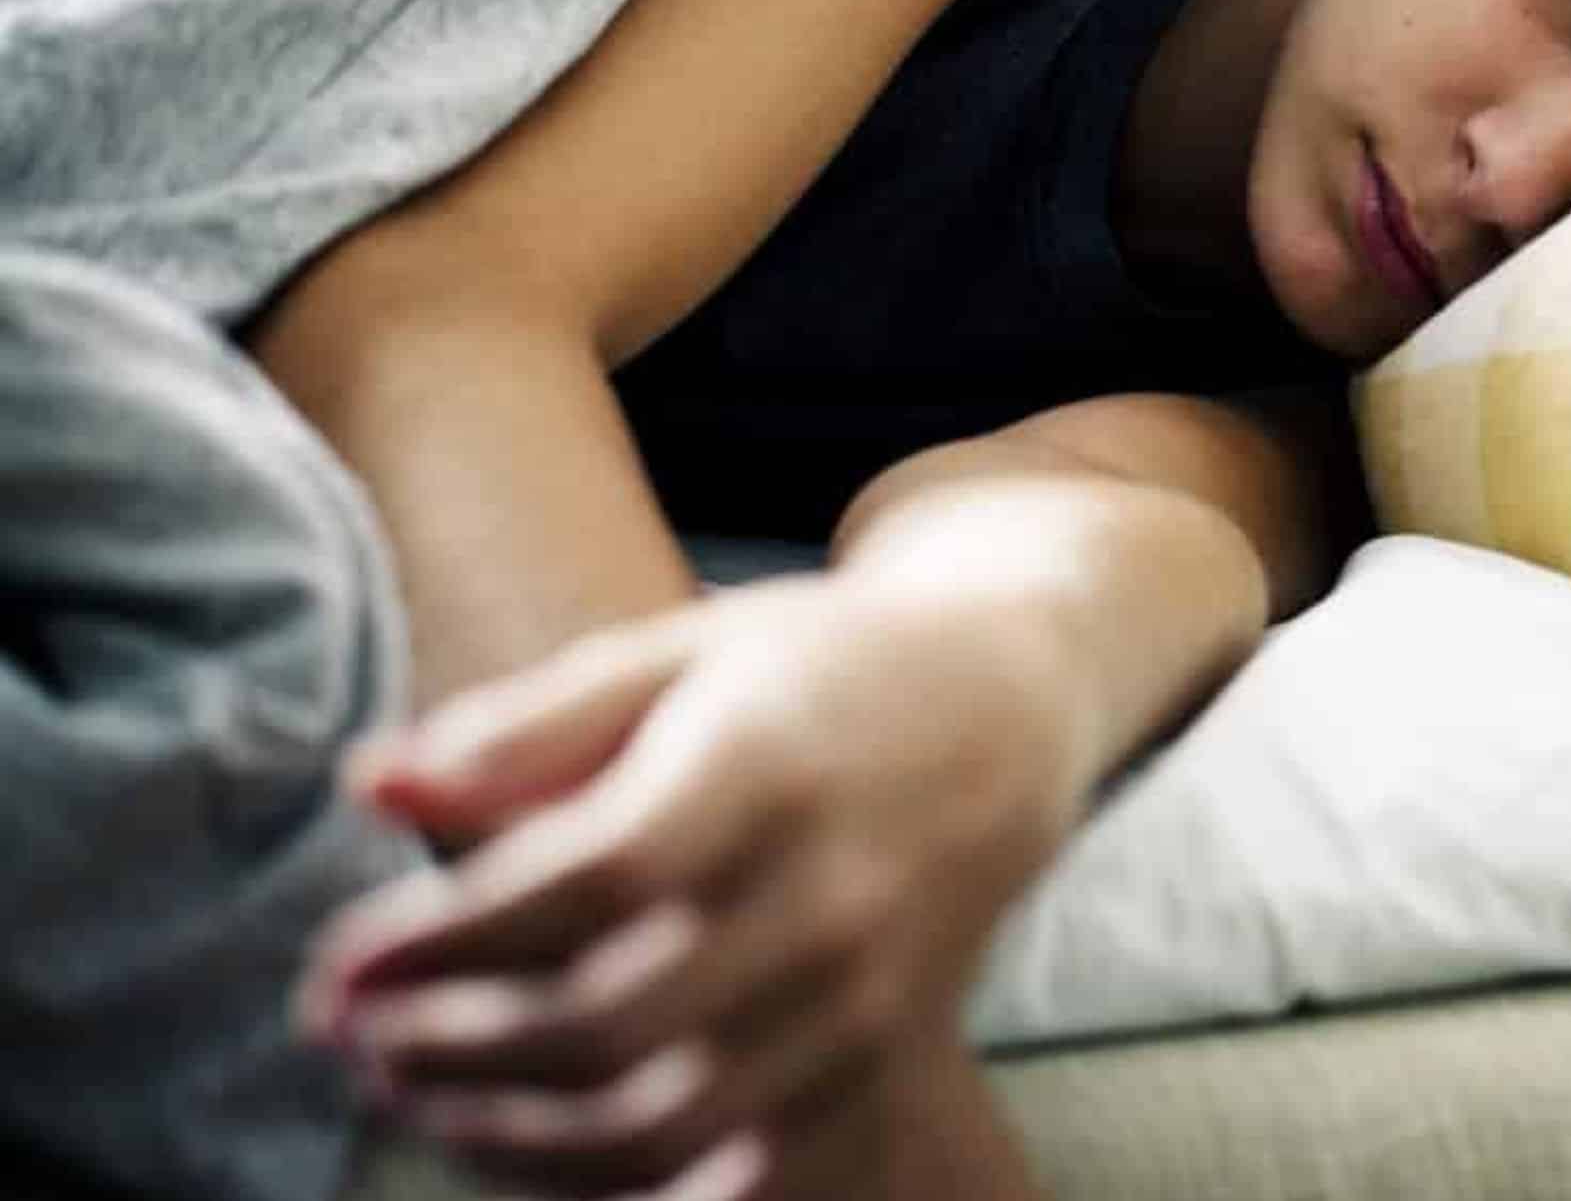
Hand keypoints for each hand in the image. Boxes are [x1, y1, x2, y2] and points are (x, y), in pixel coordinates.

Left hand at [301, 571, 1086, 1197]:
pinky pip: (740, 1166)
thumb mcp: (682, 649)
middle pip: (605, 1018)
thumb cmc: (821, 666)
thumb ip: (530, 725)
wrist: (1005, 709)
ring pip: (661, 1117)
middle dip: (447, 1045)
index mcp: (764, 767)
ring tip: (418, 1093)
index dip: (441, 939)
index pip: (582, 881)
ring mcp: (864, 990)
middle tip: (351, 1033)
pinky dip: (624, 1183)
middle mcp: (825, 891)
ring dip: (509, 1132)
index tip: (338, 962)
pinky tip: (535, 1145)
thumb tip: (371, 784)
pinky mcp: (885, 1054)